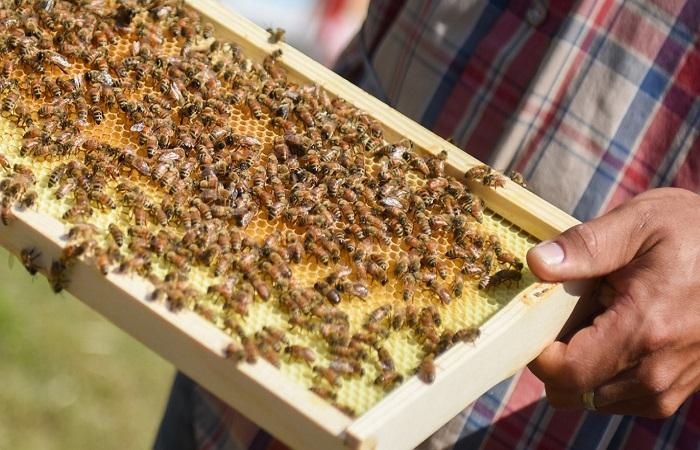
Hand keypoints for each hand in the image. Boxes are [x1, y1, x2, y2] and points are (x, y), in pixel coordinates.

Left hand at [526, 187, 699, 417]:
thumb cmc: (693, 233)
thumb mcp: (639, 222)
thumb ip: (585, 245)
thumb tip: (537, 263)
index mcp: (644, 330)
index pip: (567, 373)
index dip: (540, 352)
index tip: (539, 320)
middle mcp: (658, 370)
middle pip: (574, 392)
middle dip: (558, 359)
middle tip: (569, 315)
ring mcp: (670, 386)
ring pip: (594, 399)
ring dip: (584, 366)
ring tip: (599, 320)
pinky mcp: (677, 389)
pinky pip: (621, 397)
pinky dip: (607, 373)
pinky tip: (617, 333)